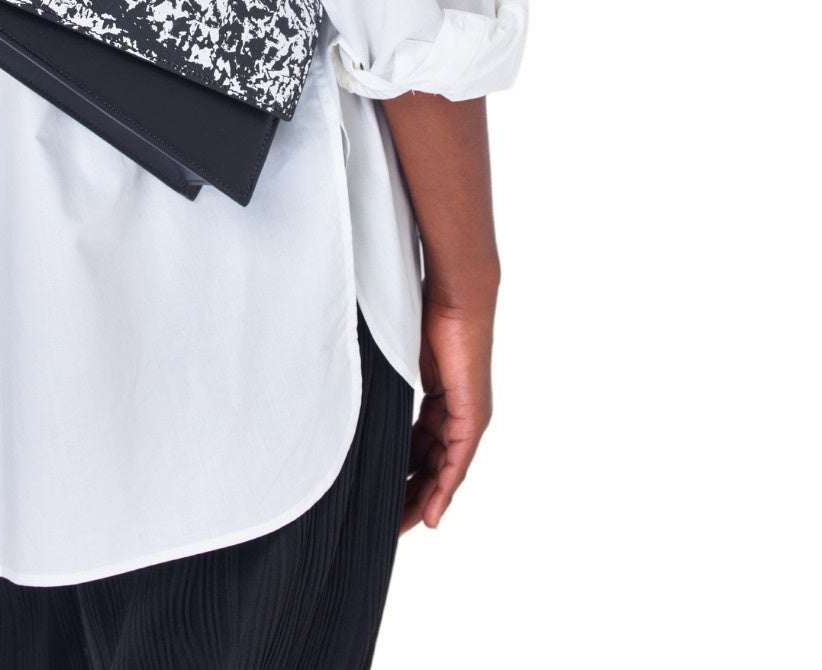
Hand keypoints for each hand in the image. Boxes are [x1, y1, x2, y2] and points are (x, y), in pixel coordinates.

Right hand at [399, 293, 494, 532]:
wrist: (455, 295)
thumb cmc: (425, 314)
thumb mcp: (398, 357)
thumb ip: (385, 382)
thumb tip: (348, 387)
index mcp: (440, 400)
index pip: (420, 446)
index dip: (402, 472)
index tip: (381, 496)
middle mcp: (457, 413)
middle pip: (432, 465)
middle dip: (410, 495)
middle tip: (388, 521)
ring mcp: (468, 415)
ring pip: (444, 470)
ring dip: (425, 499)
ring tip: (401, 525)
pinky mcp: (473, 415)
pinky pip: (458, 462)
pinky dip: (445, 489)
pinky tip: (432, 513)